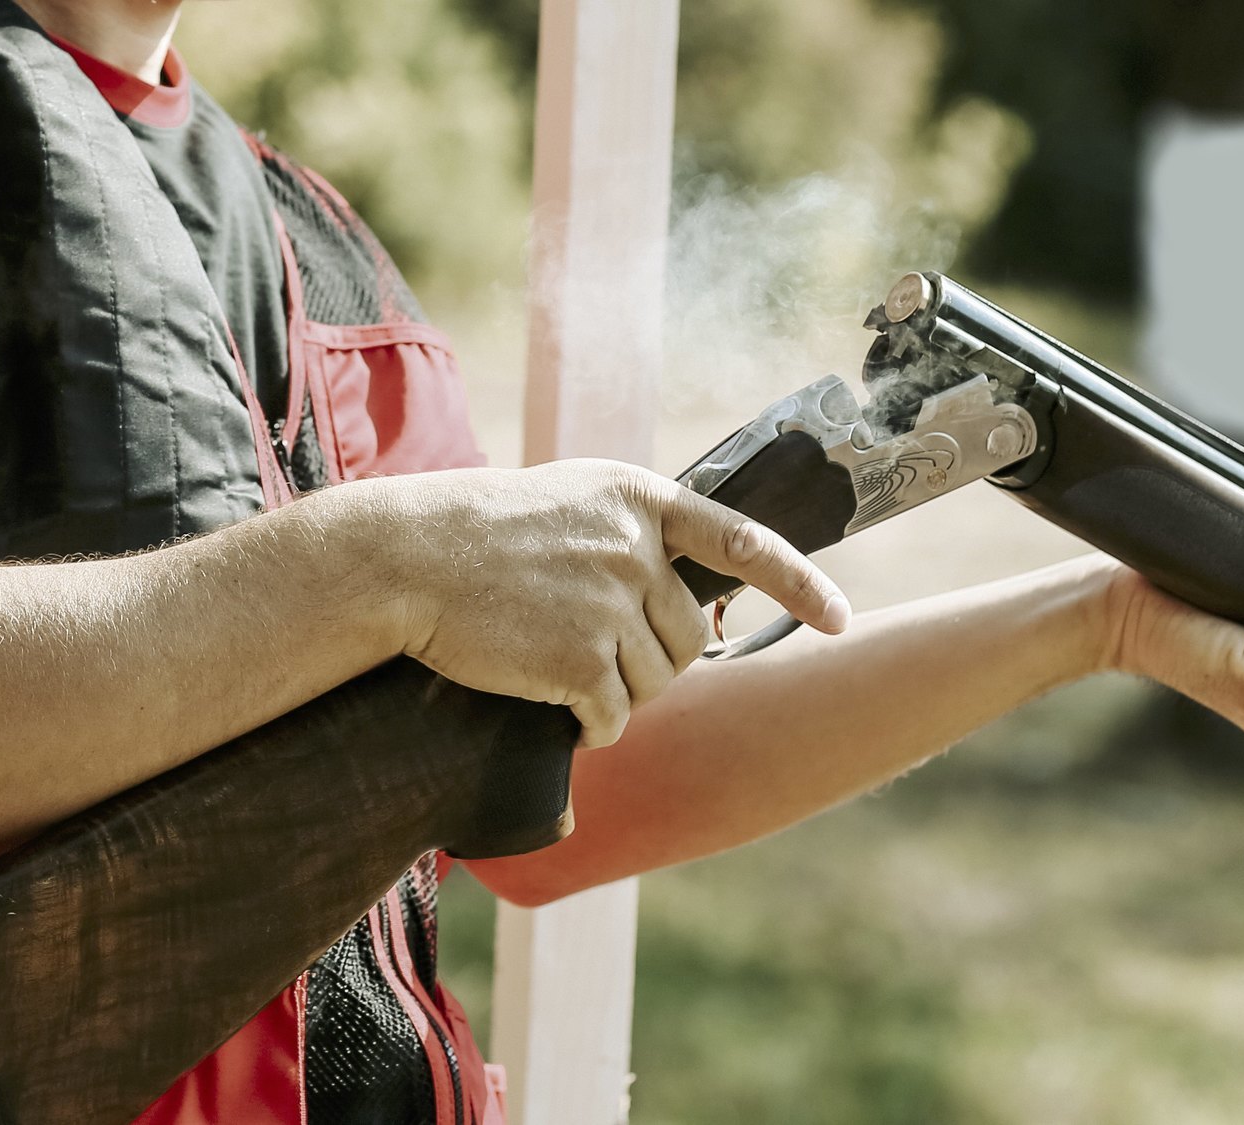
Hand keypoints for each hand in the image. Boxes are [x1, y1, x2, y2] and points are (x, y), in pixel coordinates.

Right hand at [364, 460, 848, 747]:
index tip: (839, 619)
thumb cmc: (477, 532)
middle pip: (690, 636)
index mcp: (640, 500)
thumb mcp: (569, 503)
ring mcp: (610, 602)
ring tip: (557, 665)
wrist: (403, 557)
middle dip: (654, 660)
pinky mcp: (578, 658)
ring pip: (654, 681)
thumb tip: (687, 609)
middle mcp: (637, 547)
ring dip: (617, 692)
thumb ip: (632, 537)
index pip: (743, 543)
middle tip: (595, 655)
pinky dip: (589, 726)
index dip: (799, 584)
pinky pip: (610, 717)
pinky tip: (552, 706)